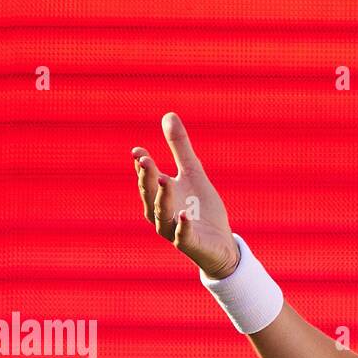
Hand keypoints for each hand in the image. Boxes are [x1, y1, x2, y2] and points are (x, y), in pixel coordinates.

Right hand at [131, 112, 239, 278]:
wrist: (218, 241)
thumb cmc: (200, 207)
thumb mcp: (193, 172)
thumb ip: (180, 147)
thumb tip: (168, 115)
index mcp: (160, 194)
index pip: (147, 178)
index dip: (142, 165)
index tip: (138, 151)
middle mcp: (161, 212)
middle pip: (150, 194)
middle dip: (147, 178)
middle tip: (144, 160)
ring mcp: (173, 229)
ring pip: (162, 214)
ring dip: (162, 198)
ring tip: (164, 180)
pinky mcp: (188, 243)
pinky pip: (182, 235)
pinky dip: (182, 225)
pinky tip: (184, 214)